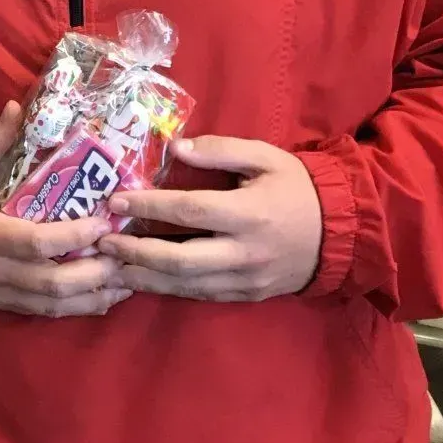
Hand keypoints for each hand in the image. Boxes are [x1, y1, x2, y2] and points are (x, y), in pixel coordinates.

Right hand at [0, 101, 128, 317]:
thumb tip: (18, 107)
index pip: (40, 243)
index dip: (77, 236)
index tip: (106, 220)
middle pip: (54, 284)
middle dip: (97, 274)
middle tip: (129, 254)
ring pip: (52, 305)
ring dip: (93, 298)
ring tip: (127, 282)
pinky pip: (40, 312)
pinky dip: (73, 308)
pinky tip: (98, 298)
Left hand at [96, 136, 322, 302]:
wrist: (341, 233)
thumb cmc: (297, 187)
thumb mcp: (265, 157)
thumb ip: (220, 151)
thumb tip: (175, 147)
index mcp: (250, 213)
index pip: (189, 211)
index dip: (149, 207)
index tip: (115, 200)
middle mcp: (245, 252)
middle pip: (181, 259)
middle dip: (136, 252)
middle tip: (101, 241)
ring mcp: (246, 280)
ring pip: (187, 284)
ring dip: (144, 276)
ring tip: (109, 264)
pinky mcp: (247, 295)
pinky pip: (201, 295)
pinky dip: (168, 289)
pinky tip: (142, 279)